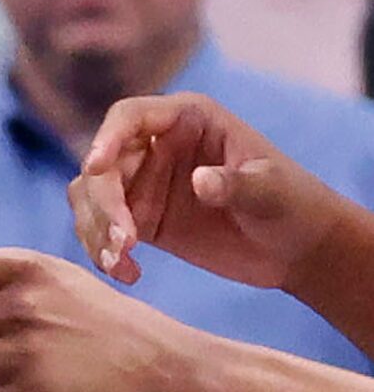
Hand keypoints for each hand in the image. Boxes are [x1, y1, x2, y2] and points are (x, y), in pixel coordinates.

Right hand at [72, 92, 350, 291]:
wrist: (300, 250)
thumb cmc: (294, 205)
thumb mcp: (272, 191)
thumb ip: (236, 184)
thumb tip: (199, 180)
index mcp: (188, 120)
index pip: (130, 117)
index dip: (107, 138)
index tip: (96, 167)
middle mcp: (156, 146)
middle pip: (103, 164)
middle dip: (104, 203)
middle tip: (124, 242)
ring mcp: (144, 184)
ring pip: (91, 197)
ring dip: (96, 229)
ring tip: (120, 263)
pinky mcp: (140, 220)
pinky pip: (101, 229)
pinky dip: (103, 252)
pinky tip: (127, 274)